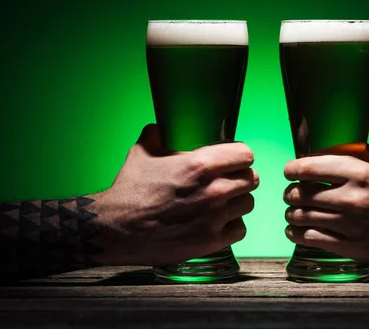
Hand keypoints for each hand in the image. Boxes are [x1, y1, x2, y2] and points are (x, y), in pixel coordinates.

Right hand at [91, 124, 257, 265]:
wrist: (116, 229)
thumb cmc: (130, 190)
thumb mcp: (142, 152)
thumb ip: (158, 134)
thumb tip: (162, 126)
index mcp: (201, 164)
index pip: (246, 154)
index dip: (239, 155)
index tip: (233, 159)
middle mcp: (214, 190)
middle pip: (252, 179)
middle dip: (241, 177)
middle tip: (228, 181)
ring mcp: (215, 218)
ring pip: (248, 203)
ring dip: (237, 201)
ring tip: (222, 202)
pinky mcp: (212, 241)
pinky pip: (240, 229)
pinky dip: (231, 226)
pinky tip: (218, 222)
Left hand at [283, 144, 368, 264]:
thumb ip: (356, 156)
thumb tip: (327, 152)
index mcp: (360, 172)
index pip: (307, 168)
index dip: (291, 169)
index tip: (289, 172)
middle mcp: (352, 198)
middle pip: (299, 194)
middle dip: (290, 193)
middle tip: (292, 194)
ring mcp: (351, 225)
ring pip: (301, 217)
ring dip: (291, 213)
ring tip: (293, 212)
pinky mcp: (353, 247)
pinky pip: (310, 239)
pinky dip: (297, 233)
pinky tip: (296, 230)